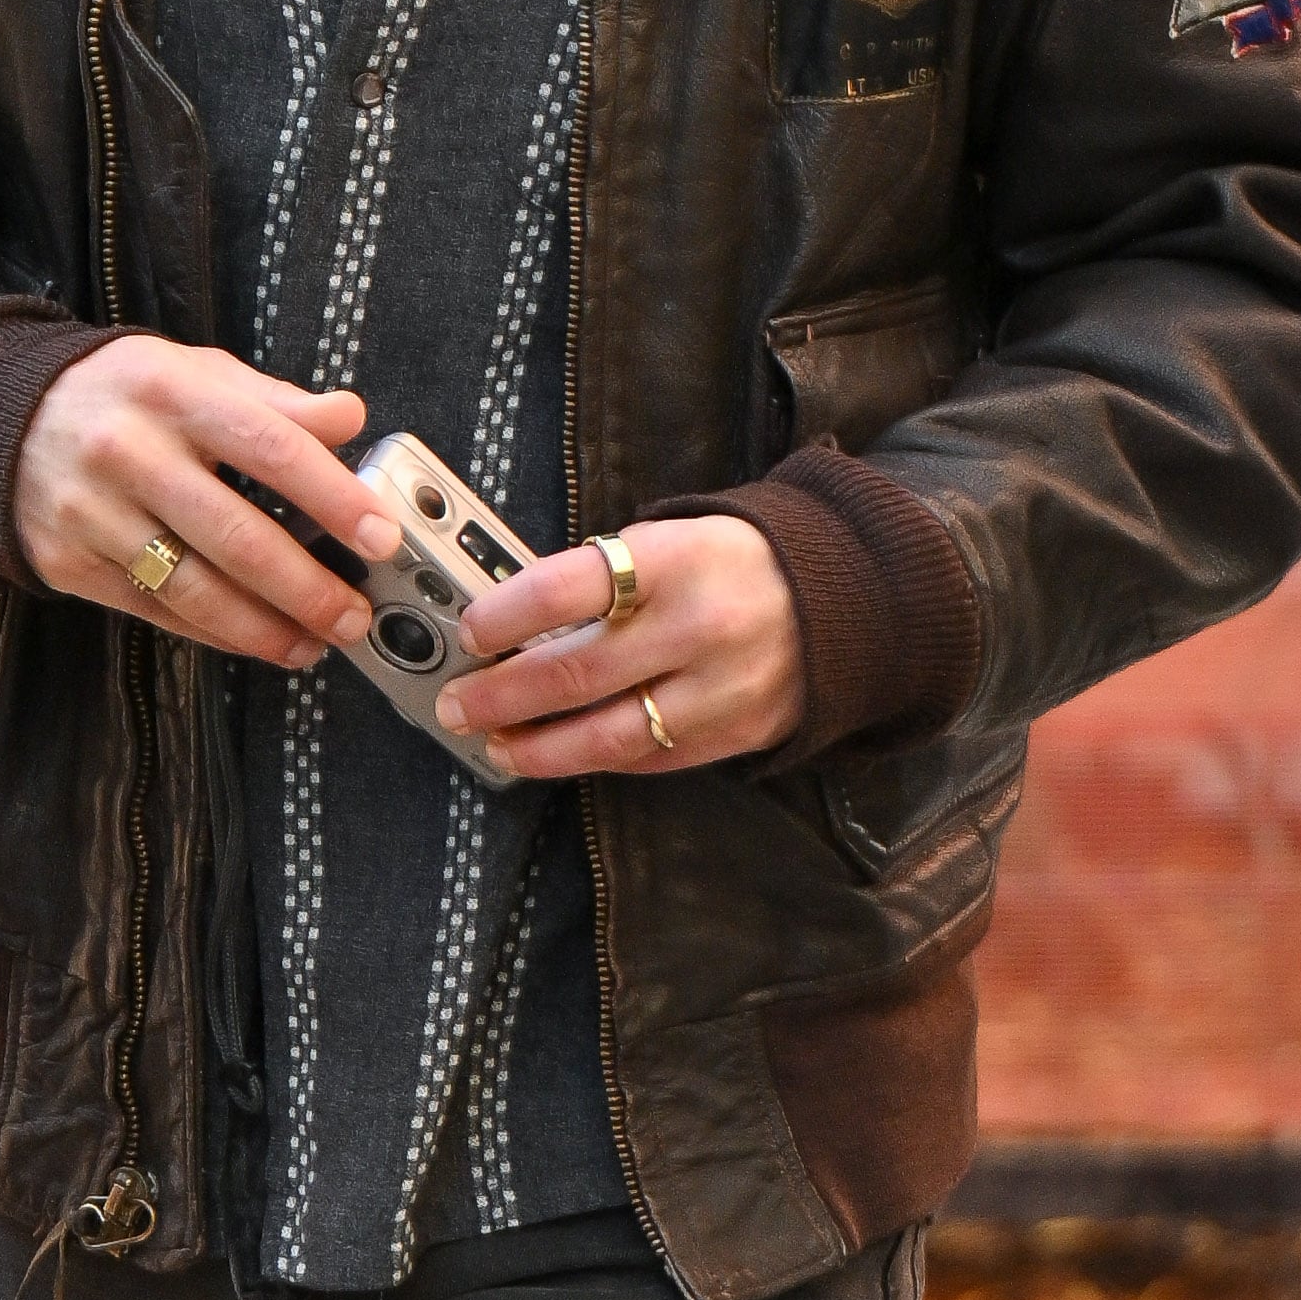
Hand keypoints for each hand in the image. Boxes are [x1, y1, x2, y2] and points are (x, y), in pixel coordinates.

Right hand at [14, 336, 399, 668]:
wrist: (1, 420)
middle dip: (305, 587)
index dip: (332, 496)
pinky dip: (212, 632)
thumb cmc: (128, 395)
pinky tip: (256, 640)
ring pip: (192, 587)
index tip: (380, 536)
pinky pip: (155, 609)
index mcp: (173, 393)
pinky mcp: (69, 563)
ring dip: (262, 627)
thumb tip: (350, 418)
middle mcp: (129, 453)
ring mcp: (93, 514)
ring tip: (313, 643)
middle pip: (234, 534)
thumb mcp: (199, 371)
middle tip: (354, 617)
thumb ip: (277, 401)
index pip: (269, 447)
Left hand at [438, 513, 805, 775]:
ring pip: (607, 735)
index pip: (570, 587)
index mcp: (678, 559)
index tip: (468, 631)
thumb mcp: (673, 540)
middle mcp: (699, 626)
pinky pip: (647, 759)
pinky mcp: (734, 735)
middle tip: (454, 703)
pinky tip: (556, 753)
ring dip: (536, 746)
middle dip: (499, 695)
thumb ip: (604, 577)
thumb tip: (513, 623)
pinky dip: (592, 760)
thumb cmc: (732, 562)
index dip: (505, 614)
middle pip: (575, 673)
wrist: (846, 598)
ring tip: (494, 742)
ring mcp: (720, 688)